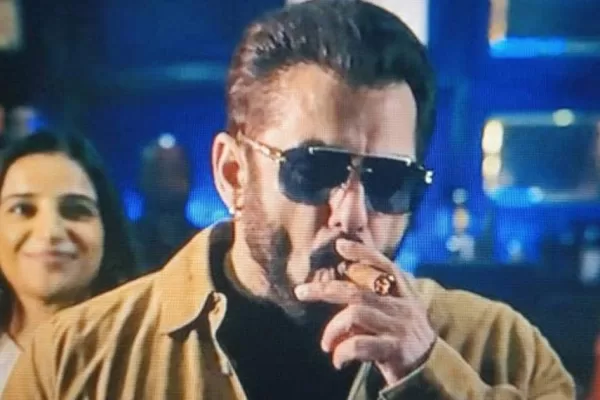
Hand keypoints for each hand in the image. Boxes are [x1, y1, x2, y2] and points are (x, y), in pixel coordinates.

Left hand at [294, 239, 435, 384]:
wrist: (428, 369)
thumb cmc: (403, 336)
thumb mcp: (396, 310)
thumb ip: (375, 295)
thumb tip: (340, 280)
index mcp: (403, 291)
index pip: (383, 264)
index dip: (362, 253)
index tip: (340, 245)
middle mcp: (401, 305)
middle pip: (357, 290)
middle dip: (324, 289)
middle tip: (301, 292)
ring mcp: (398, 326)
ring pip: (354, 314)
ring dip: (332, 330)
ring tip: (326, 344)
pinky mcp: (394, 349)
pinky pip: (358, 344)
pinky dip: (341, 351)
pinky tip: (337, 359)